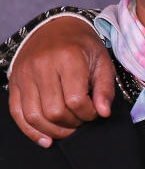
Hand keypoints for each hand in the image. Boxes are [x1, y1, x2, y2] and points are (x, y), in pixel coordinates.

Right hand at [8, 17, 114, 146]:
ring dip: (54, 130)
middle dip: (73, 123)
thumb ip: (105, 88)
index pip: (76, 100)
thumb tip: (103, 112)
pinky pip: (17, 113)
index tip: (95, 111)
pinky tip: (46, 139)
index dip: (88, 113)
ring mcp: (24, 75)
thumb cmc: (84, 47)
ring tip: (69, 129)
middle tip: (82, 119)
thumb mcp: (103, 62)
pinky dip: (31, 131)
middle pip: (54, 111)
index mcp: (67, 58)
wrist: (57, 28)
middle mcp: (42, 66)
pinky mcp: (14, 83)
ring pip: (34, 116)